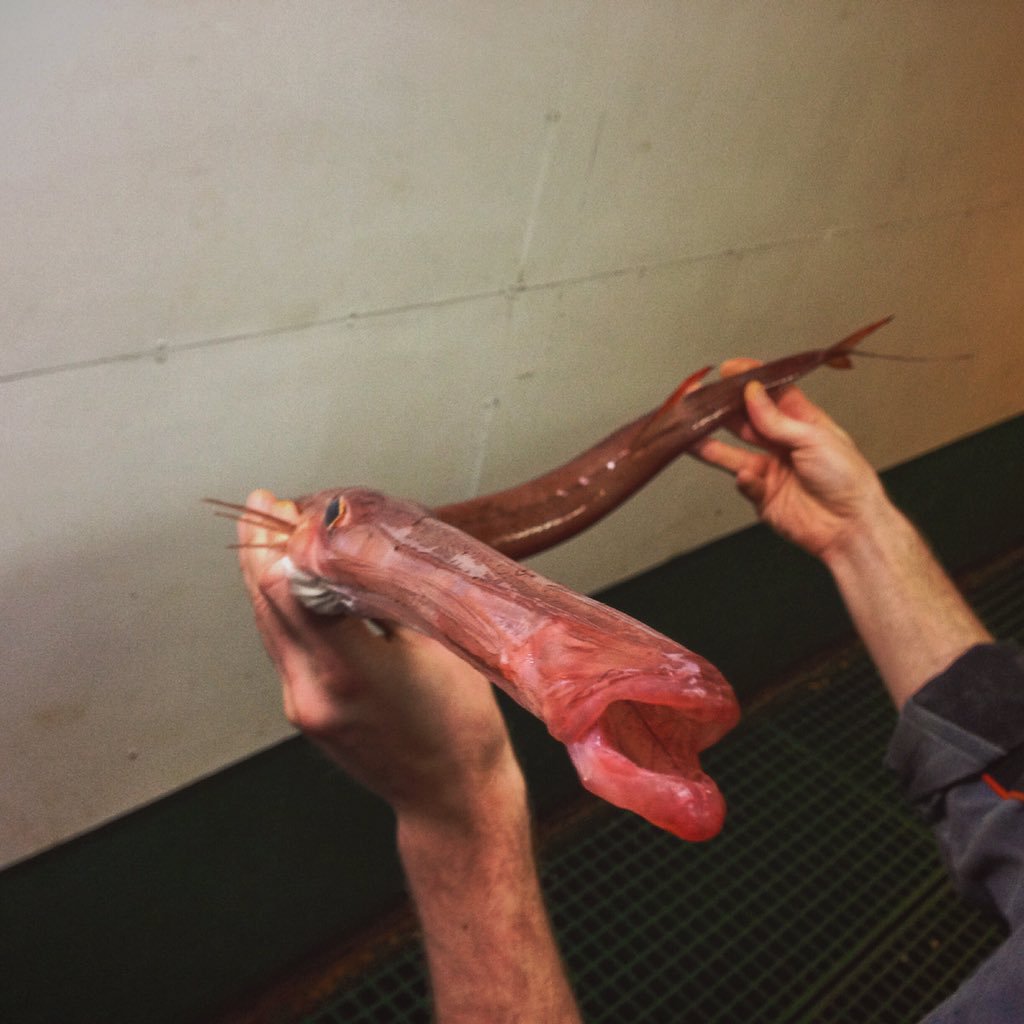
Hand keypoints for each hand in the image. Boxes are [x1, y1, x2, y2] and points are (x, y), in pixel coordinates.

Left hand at [236, 490, 518, 825]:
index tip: (288, 507)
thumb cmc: (461, 728)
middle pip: (266, 603)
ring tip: (275, 531)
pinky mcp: (303, 712)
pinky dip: (282, 606)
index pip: (287, 590)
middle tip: (267, 505)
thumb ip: (390, 597)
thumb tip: (360, 548)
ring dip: (267, 575)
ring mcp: (301, 706)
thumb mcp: (437, 647)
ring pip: (268, 625)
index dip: (283, 541)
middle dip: (262, 548)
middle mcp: (310, 691)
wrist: (452, 799)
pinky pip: (282, 647)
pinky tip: (294, 580)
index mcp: (347, 672)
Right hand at [692, 361, 888, 560]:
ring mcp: (771, 470)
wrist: (850, 526)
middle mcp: (782, 444)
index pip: (770, 394)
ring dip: (712, 445)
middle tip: (699, 400)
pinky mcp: (763, 496)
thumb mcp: (814, 439)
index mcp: (801, 423)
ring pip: (733, 453)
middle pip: (745, 422)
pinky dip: (742, 480)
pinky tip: (745, 476)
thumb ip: (777, 419)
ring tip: (692, 435)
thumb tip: (753, 393)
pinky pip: (743, 484)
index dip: (750, 380)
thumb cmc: (847, 479)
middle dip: (722, 411)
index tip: (729, 370)